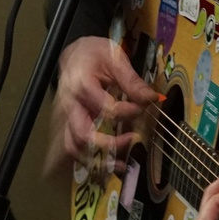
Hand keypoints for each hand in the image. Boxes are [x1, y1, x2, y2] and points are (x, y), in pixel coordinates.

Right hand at [52, 36, 160, 165]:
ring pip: (74, 147)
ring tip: (123, 165)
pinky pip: (75, 148)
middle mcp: (70, 105)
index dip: (127, 112)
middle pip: (83, 134)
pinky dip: (92, 161)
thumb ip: (132, 80)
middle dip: (109, 144)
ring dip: (97, 161)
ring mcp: (66, 118)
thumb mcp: (115, 58)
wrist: (74, 55)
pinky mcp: (69, 126)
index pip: (105, 108)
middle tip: (133, 140)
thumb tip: (151, 98)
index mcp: (82, 85)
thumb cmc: (94, 54)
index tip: (144, 108)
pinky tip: (112, 165)